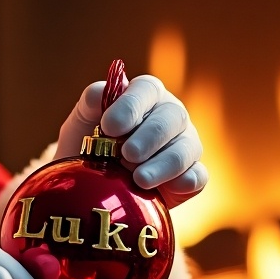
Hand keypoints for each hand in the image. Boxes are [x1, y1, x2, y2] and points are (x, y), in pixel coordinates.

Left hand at [54, 74, 207, 208]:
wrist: (89, 183)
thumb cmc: (88, 143)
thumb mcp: (82, 121)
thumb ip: (90, 102)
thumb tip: (101, 90)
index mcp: (145, 96)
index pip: (147, 89)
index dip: (130, 106)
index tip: (109, 127)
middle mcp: (170, 116)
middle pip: (172, 117)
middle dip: (149, 137)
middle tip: (127, 154)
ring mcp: (184, 145)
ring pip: (187, 148)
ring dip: (163, 164)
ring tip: (139, 179)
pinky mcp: (190, 176)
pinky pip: (197, 176)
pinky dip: (185, 182)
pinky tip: (167, 189)